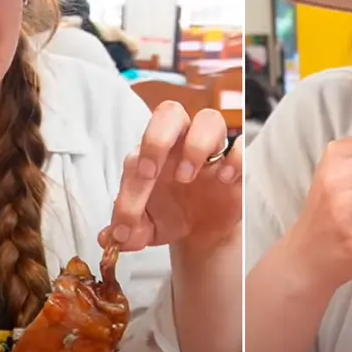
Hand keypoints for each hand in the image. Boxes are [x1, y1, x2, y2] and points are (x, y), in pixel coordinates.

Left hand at [102, 101, 241, 251]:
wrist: (203, 230)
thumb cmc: (169, 216)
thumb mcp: (146, 229)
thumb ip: (128, 231)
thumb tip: (110, 239)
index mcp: (152, 154)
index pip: (138, 156)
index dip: (129, 189)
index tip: (127, 222)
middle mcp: (179, 143)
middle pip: (170, 113)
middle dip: (157, 138)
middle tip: (151, 174)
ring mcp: (210, 150)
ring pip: (209, 119)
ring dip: (196, 145)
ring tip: (187, 177)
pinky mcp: (236, 163)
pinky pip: (241, 144)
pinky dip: (234, 158)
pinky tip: (223, 179)